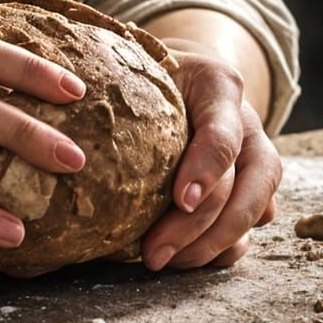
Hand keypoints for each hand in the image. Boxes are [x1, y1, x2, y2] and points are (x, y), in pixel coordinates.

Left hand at [140, 46, 281, 270]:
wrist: (189, 74)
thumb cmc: (154, 70)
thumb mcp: (141, 62)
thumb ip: (120, 77)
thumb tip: (66, 109)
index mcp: (221, 86)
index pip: (223, 136)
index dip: (205, 170)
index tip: (179, 200)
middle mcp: (249, 126)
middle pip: (240, 186)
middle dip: (198, 226)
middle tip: (154, 251)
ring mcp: (257, 161)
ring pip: (251, 213)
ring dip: (207, 246)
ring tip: (160, 260)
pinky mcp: (254, 191)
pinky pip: (247, 230)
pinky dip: (216, 251)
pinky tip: (179, 258)